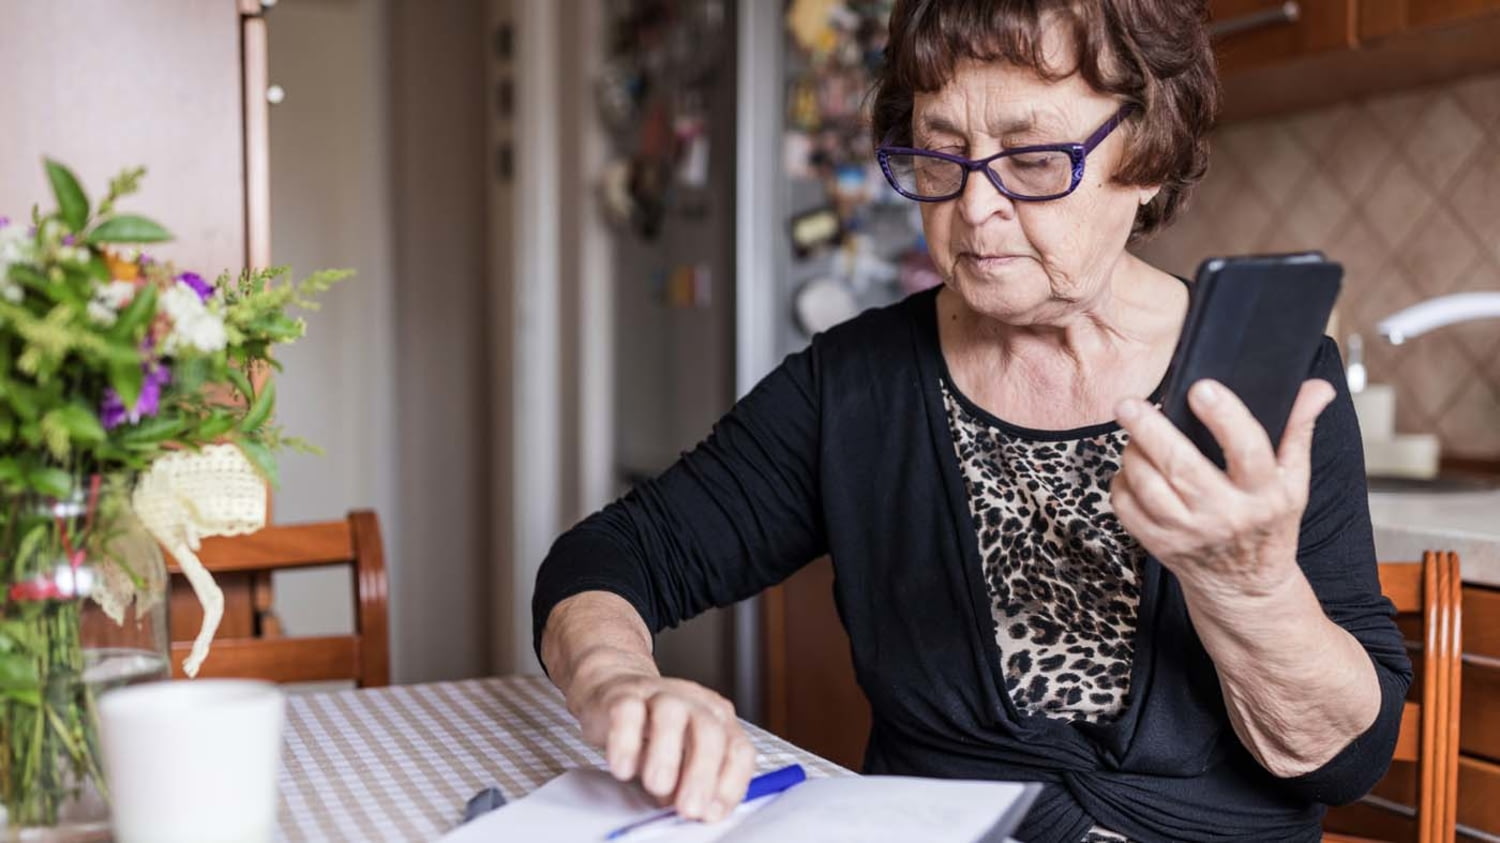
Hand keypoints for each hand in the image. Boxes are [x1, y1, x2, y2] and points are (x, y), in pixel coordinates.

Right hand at [567, 663, 755, 822]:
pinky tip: (623, 769)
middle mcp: (694, 703)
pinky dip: (625, 742)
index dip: (730, 784)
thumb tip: (699, 811)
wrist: (614, 691)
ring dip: (666, 756)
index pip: (738, 749)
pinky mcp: (623, 695)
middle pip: (709, 732)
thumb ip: (691, 782)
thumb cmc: (653, 731)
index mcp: (717, 719)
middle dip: (702, 774)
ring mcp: (659, 695)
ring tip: (657, 786)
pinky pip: (627, 712)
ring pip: (670, 716)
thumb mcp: (680, 760)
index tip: (712, 813)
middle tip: (689, 808)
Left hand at [1109, 379, 1335, 597]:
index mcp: (1266, 494)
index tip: (1202, 388)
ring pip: (1147, 485)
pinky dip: (1122, 481)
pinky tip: (1132, 467)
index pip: (1248, 450)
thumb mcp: (1294, 481)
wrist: (1246, 588)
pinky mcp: (1159, 545)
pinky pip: (1127, 506)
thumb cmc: (1269, 525)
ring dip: (1134, 452)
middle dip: (1151, 431)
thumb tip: (1317, 387)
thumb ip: (1298, 430)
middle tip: (1129, 403)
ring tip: (1135, 431)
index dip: (1225, 417)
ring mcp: (1189, 533)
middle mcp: (1226, 514)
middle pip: (1182, 467)